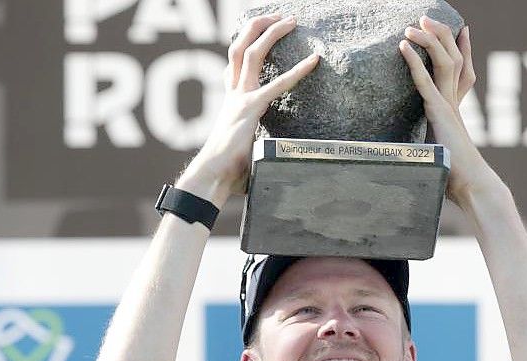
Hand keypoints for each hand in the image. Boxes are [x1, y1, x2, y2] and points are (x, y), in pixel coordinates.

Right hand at [178, 14, 319, 204]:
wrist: (211, 177)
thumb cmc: (227, 172)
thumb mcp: (244, 149)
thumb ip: (257, 145)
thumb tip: (273, 161)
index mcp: (230, 102)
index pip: (234, 66)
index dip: (246, 47)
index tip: (259, 35)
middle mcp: (232, 94)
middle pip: (240, 48)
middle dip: (258, 27)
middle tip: (279, 17)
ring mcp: (240, 98)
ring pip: (252, 53)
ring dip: (271, 32)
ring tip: (290, 20)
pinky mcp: (251, 108)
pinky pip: (277, 83)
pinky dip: (297, 71)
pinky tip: (314, 60)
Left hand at [400, 17, 501, 207]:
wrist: (472, 186)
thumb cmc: (456, 178)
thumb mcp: (437, 154)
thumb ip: (430, 146)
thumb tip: (418, 154)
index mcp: (454, 110)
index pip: (460, 72)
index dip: (460, 49)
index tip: (460, 32)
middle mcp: (454, 103)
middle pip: (454, 58)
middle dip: (441, 35)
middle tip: (427, 17)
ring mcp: (448, 105)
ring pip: (444, 62)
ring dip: (428, 40)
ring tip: (413, 24)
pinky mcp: (439, 112)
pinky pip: (425, 80)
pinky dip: (414, 61)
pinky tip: (403, 46)